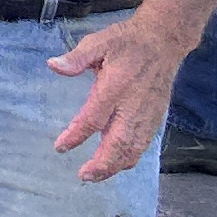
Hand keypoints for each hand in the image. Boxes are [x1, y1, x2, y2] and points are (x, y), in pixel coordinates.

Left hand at [45, 13, 184, 180]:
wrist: (164, 40)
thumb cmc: (127, 41)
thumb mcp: (98, 42)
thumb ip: (76, 58)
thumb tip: (53, 65)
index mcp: (115, 87)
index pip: (93, 118)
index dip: (76, 135)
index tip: (61, 147)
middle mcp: (133, 104)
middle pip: (118, 142)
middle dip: (102, 163)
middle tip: (84, 176)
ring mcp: (148, 112)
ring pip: (134, 147)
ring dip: (116, 165)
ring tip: (97, 176)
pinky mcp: (157, 116)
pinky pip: (145, 143)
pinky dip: (131, 157)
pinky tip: (118, 164)